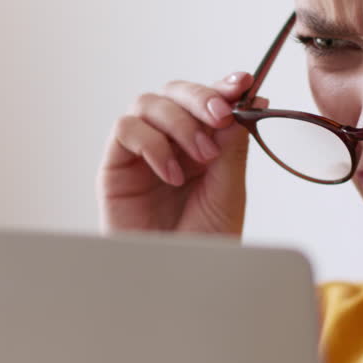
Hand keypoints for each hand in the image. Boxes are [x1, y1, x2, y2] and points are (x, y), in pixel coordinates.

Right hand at [97, 72, 265, 235]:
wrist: (175, 280)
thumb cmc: (201, 242)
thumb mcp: (228, 190)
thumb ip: (232, 145)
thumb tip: (247, 99)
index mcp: (202, 143)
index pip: (208, 100)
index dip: (222, 85)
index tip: (243, 83)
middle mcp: (170, 141)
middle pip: (176, 92)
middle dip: (201, 98)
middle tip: (221, 116)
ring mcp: (141, 151)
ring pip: (149, 103)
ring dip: (180, 123)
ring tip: (200, 157)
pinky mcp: (115, 166)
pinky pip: (125, 129)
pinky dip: (151, 143)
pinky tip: (170, 174)